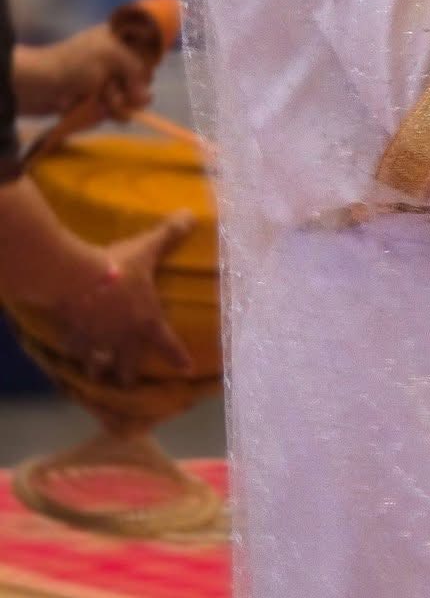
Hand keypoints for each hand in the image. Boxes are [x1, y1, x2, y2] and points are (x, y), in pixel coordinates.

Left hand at [26, 24, 153, 123]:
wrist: (37, 85)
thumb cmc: (74, 64)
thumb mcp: (113, 56)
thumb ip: (137, 71)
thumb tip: (145, 99)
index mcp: (117, 41)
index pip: (146, 55)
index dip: (146, 68)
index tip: (141, 77)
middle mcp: (112, 61)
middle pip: (139, 81)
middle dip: (130, 90)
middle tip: (112, 88)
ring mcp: (102, 83)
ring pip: (127, 101)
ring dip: (115, 104)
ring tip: (98, 101)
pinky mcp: (91, 102)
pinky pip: (110, 113)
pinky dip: (101, 113)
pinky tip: (90, 109)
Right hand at [47, 218, 194, 385]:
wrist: (76, 277)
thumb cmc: (120, 266)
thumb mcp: (148, 248)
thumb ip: (169, 233)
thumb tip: (191, 214)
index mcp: (147, 322)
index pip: (168, 345)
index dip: (178, 358)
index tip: (186, 369)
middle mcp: (123, 338)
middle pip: (127, 367)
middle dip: (128, 376)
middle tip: (129, 382)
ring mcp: (96, 340)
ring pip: (98, 365)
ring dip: (99, 369)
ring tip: (98, 374)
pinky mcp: (73, 335)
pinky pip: (72, 349)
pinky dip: (72, 351)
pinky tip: (70, 350)